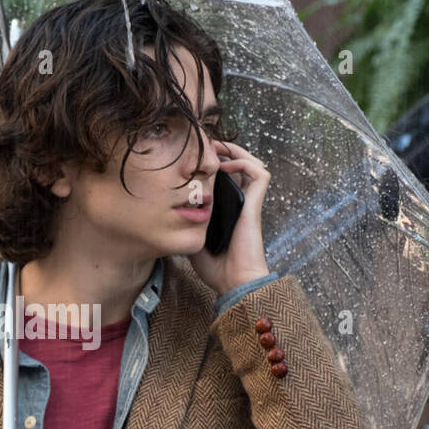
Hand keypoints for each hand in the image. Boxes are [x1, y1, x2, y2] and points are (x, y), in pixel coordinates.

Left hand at [189, 140, 271, 295]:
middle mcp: (240, 203)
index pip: (227, 179)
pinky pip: (260, 174)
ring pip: (254, 164)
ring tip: (218, 150)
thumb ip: (186, 225)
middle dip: (226, 151)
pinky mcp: (255, 205)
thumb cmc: (216, 268)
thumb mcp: (192, 241)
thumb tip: (168, 215)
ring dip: (237, 152)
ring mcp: (249, 203)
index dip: (216, 165)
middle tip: (207, 146)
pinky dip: (244, 163)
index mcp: (228, 210)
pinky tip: (226, 166)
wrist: (234, 282)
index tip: (197, 158)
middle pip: (241, 166)